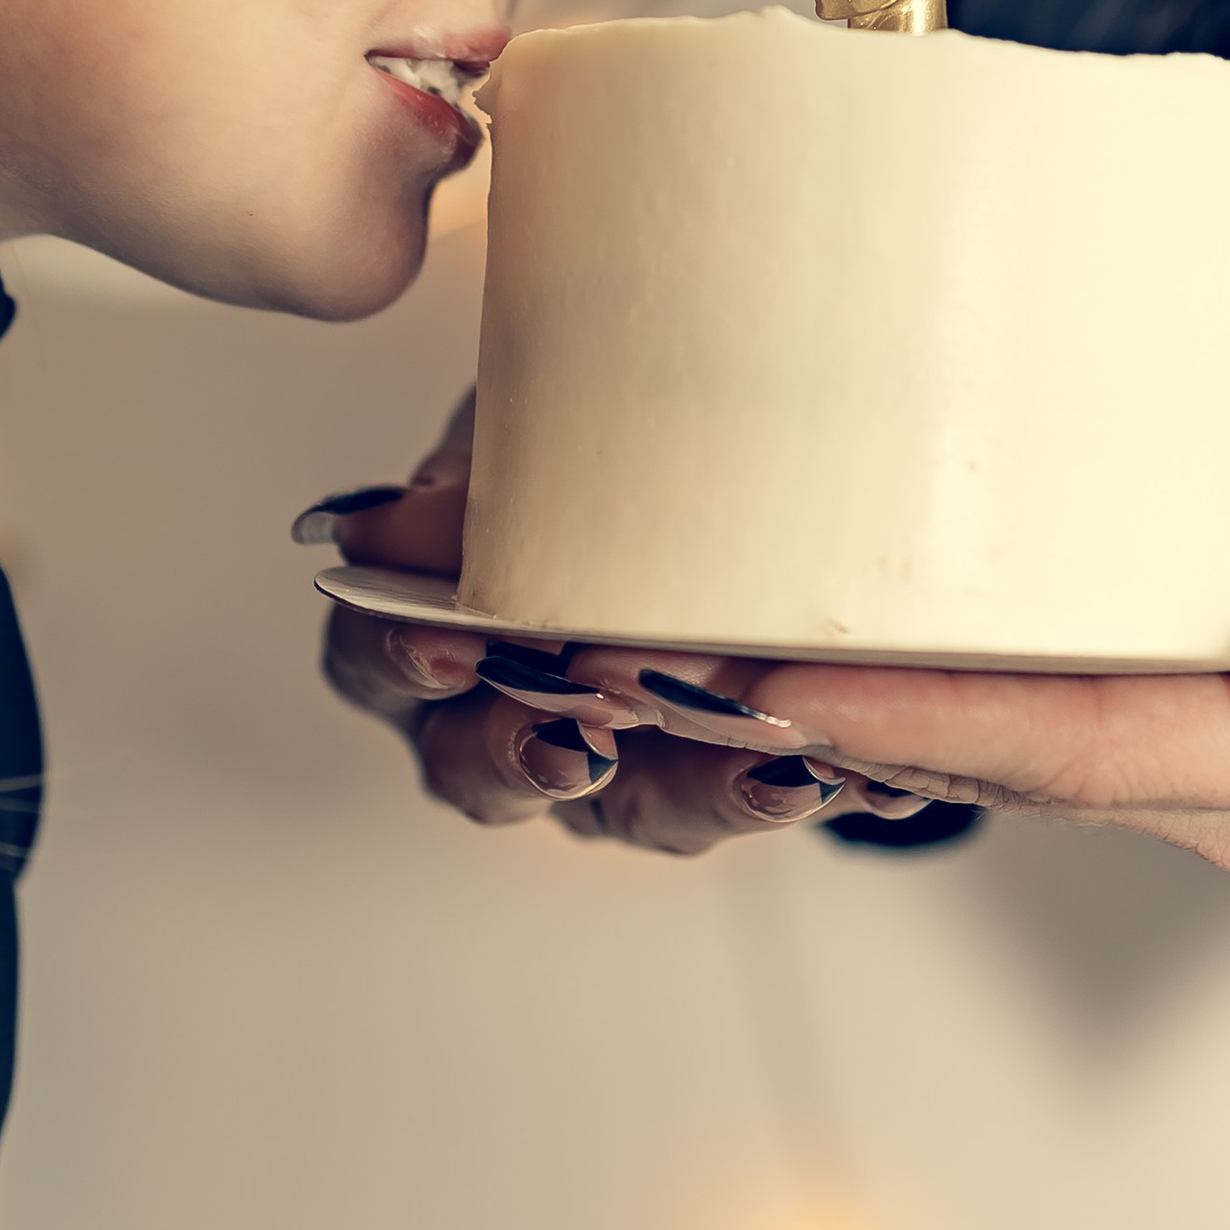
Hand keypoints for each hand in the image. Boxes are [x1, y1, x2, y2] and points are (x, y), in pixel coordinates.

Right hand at [307, 397, 923, 852]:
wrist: (717, 450)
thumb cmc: (581, 437)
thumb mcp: (522, 422)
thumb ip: (469, 477)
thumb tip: (387, 524)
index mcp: (422, 629)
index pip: (373, 659)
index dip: (398, 660)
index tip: (447, 648)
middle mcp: (495, 716)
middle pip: (475, 768)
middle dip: (528, 748)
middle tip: (585, 727)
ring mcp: (601, 763)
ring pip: (623, 806)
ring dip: (689, 784)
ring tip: (760, 755)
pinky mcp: (710, 778)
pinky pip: (747, 796)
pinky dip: (797, 774)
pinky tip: (856, 759)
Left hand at [611, 489, 1229, 876]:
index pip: (1069, 739)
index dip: (899, 707)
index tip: (744, 667)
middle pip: (982, 759)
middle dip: (800, 714)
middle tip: (620, 645)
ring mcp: (1224, 780)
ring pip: (985, 751)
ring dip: (822, 709)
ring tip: (658, 641)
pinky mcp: (1219, 741)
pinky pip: (1028, 728)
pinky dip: (905, 694)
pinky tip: (812, 645)